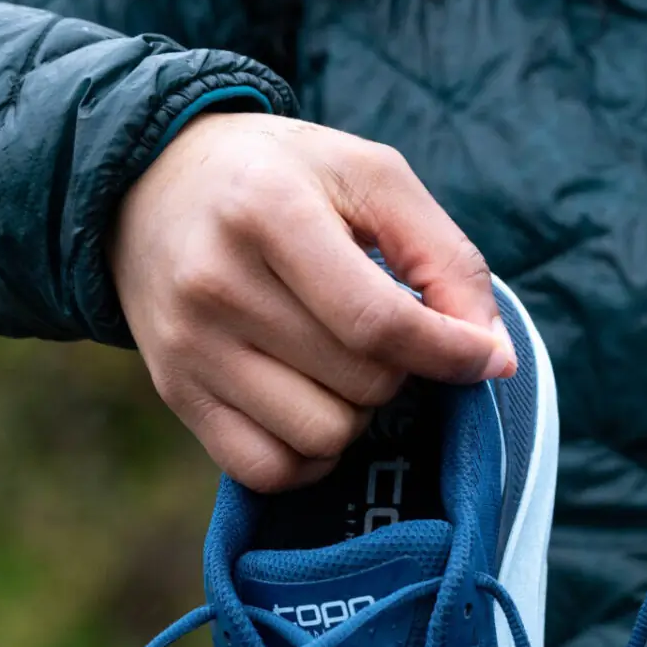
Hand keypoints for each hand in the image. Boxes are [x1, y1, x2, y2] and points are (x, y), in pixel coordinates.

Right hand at [111, 113, 514, 490]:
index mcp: (269, 212)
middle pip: (362, 382)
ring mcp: (190, 347)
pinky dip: (310, 455)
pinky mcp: (176, 394)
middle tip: (376, 327)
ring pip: (323, 436)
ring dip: (356, 412)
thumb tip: (494, 357)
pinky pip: (269, 471)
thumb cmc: (282, 176)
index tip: (484, 357)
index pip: (381, 325)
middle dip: (398, 367)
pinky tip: (312, 404)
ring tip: (338, 360)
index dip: (451, 353)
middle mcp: (217, 284)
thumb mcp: (369, 175)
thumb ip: (444, 257)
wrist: (152, 182)